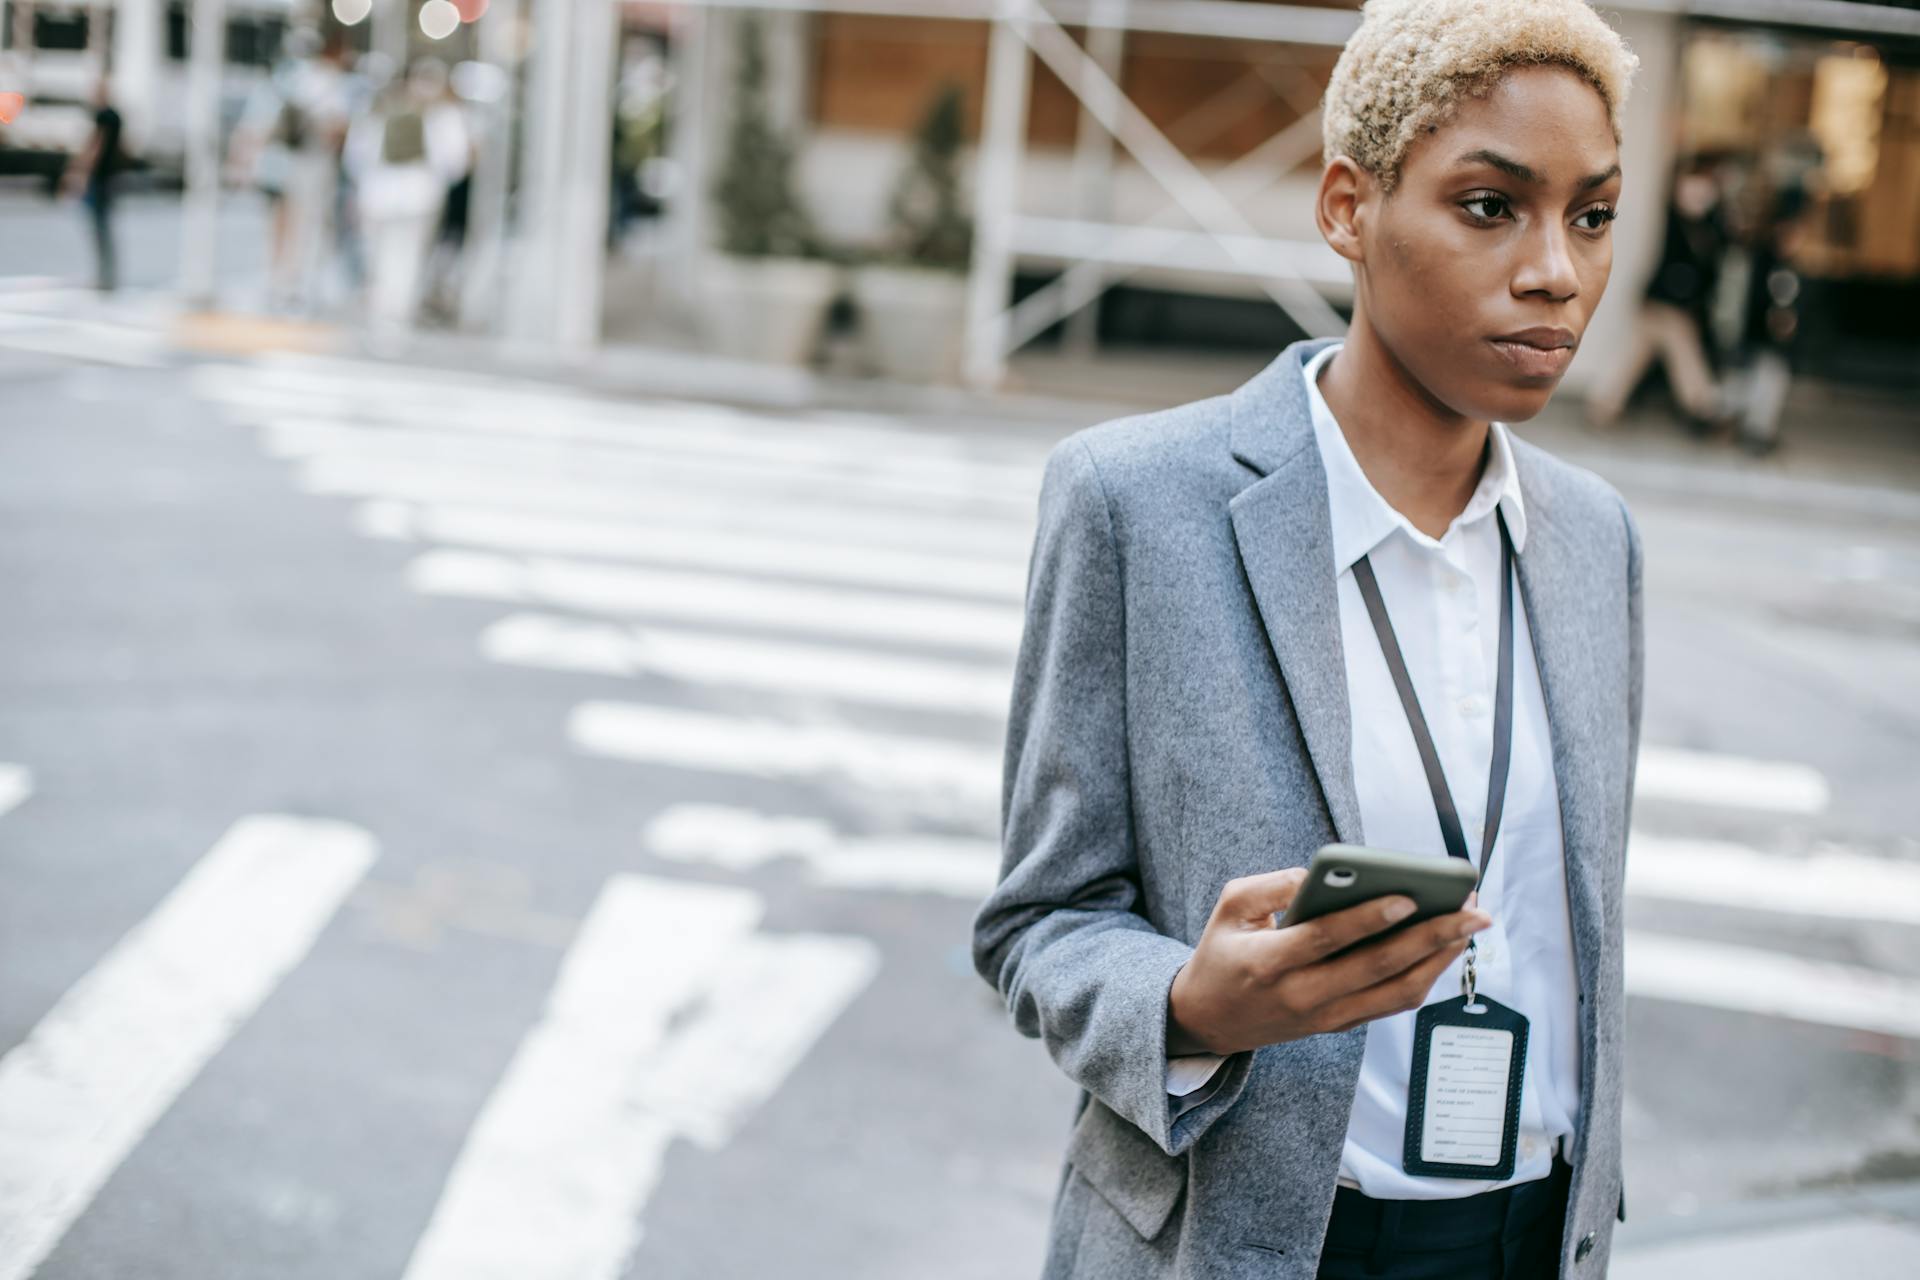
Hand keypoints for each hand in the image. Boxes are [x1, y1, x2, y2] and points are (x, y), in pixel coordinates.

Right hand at [1166, 868, 1490, 1056]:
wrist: (1209, 1021)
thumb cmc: (1222, 953)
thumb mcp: (1228, 908)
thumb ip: (1272, 885)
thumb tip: (1323, 874)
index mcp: (1268, 963)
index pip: (1326, 940)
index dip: (1368, 919)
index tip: (1409, 897)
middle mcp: (1302, 996)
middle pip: (1377, 968)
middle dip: (1431, 937)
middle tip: (1472, 909)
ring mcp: (1325, 1017)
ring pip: (1395, 994)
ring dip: (1440, 960)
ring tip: (1469, 925)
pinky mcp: (1340, 1025)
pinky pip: (1391, 1003)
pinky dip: (1425, 976)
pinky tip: (1445, 947)